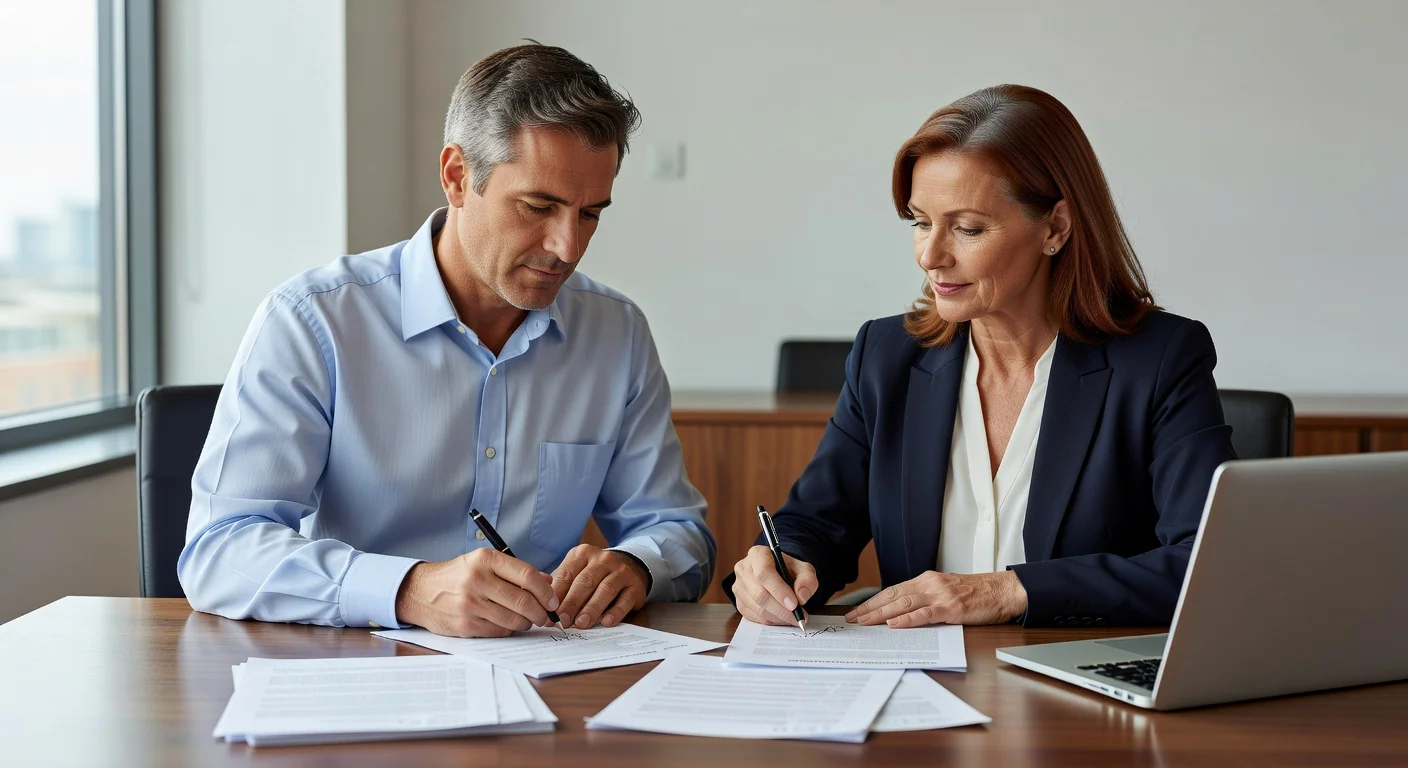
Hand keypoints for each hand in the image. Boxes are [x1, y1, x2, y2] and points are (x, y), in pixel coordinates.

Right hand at [394, 548, 559, 636]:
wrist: (420, 592)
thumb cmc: (459, 576)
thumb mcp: (484, 563)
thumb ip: (516, 571)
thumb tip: (548, 582)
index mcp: (485, 559)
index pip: (527, 575)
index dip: (546, 591)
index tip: (553, 601)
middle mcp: (477, 580)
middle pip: (523, 601)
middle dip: (541, 612)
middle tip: (546, 616)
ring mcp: (470, 604)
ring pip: (514, 619)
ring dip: (526, 623)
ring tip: (526, 619)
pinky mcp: (465, 625)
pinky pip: (500, 631)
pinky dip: (509, 630)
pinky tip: (506, 623)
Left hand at [551, 545, 649, 628]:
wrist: (629, 566)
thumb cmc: (594, 575)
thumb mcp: (576, 572)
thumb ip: (560, 586)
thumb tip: (542, 608)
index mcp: (583, 554)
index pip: (567, 575)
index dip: (556, 595)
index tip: (548, 613)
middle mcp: (603, 559)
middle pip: (585, 582)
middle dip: (572, 603)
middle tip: (563, 621)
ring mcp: (621, 571)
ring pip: (605, 590)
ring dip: (592, 608)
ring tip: (581, 624)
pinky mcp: (635, 586)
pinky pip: (625, 600)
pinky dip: (615, 612)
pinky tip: (606, 622)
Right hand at [732, 545, 818, 625]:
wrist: (777, 573)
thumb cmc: (788, 570)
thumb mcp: (803, 569)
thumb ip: (807, 580)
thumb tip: (801, 597)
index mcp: (758, 554)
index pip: (764, 573)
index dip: (779, 590)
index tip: (794, 604)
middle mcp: (744, 569)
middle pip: (759, 594)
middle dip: (781, 609)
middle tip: (798, 617)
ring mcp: (739, 586)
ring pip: (757, 608)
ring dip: (778, 617)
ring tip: (793, 618)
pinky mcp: (739, 602)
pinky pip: (754, 617)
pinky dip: (771, 621)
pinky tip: (782, 618)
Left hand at [845, 570, 1026, 626]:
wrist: (1001, 591)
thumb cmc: (975, 594)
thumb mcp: (945, 591)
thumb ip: (925, 598)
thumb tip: (902, 612)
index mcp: (926, 580)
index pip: (892, 591)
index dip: (873, 601)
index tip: (857, 611)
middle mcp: (929, 584)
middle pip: (893, 596)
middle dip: (870, 608)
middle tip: (852, 620)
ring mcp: (940, 595)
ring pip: (904, 604)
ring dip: (881, 614)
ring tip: (865, 622)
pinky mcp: (951, 608)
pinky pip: (925, 614)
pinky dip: (908, 620)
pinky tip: (894, 625)